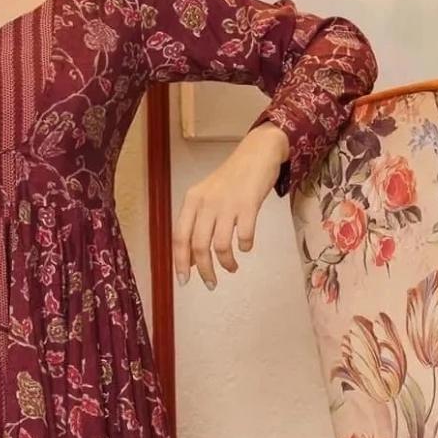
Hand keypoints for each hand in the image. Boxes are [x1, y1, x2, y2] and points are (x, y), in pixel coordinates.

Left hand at [173, 124, 289, 287]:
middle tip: (211, 284)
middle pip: (199, 246)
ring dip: (226, 263)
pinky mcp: (248, 204)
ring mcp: (227, 203)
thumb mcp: (207, 198)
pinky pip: (244, 236)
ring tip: (232, 268)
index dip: (180, 262)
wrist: (258, 152)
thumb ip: (198, 225)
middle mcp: (206, 202)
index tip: (184, 281)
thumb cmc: (232, 179)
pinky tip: (246, 247)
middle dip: (205, 271)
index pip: (180, 237)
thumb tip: (192, 260)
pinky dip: (245, 247)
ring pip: (220, 245)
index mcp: (192, 201)